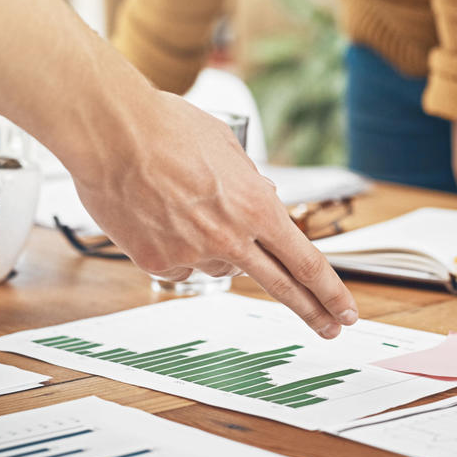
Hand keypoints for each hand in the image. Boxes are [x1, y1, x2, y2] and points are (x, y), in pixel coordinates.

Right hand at [68, 90, 357, 337]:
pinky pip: (178, 262)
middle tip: (332, 327)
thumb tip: (262, 201)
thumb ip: (250, 184)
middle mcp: (230, 238)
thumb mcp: (228, 148)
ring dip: (214, 244)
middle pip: (280, 285)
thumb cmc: (168, 128)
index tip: (345, 309)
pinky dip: (174, 244)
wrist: (111, 132)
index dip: (329, 290)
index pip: (305, 261)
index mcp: (256, 208)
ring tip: (183, 202)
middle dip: (311, 311)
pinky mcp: (156, 262)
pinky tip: (157, 213)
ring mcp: (192, 255)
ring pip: (218, 263)